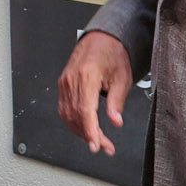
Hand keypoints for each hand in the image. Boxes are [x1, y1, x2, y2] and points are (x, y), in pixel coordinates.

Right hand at [58, 31, 133, 154]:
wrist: (101, 39)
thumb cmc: (112, 53)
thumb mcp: (122, 78)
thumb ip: (117, 102)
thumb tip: (115, 121)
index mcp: (87, 76)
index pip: (85, 110)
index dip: (90, 131)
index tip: (96, 145)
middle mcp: (72, 79)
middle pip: (76, 116)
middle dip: (90, 135)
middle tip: (104, 146)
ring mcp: (65, 82)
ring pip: (67, 114)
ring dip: (80, 131)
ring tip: (96, 140)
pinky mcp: (63, 84)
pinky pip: (64, 107)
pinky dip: (73, 121)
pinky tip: (83, 128)